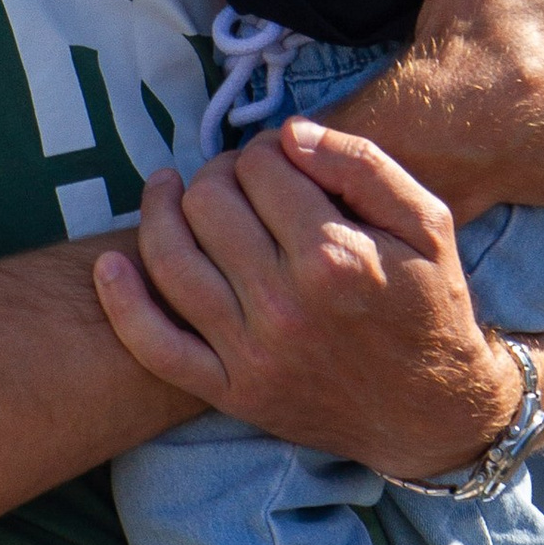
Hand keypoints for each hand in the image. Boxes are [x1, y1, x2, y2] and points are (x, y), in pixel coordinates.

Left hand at [92, 121, 518, 478]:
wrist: (433, 411)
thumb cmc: (432, 307)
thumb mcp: (429, 223)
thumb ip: (362, 166)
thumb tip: (289, 133)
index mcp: (334, 257)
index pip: (260, 166)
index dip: (265, 150)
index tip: (279, 162)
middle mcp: (285, 305)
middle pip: (208, 202)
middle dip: (218, 175)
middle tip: (238, 181)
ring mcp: (251, 353)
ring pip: (170, 259)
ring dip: (161, 212)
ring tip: (171, 193)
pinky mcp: (230, 391)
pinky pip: (153, 345)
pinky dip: (122, 301)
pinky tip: (110, 264)